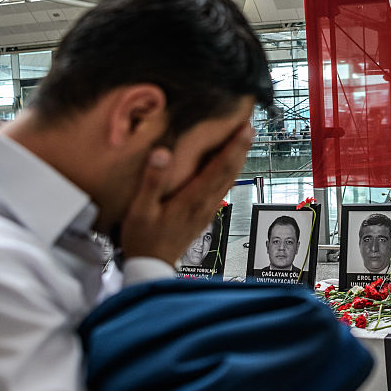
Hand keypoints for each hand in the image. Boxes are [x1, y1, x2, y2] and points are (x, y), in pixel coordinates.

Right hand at [119, 124, 252, 263]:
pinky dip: (229, 172)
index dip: (234, 146)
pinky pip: (222, 188)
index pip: (220, 167)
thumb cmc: (144, 238)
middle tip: (249, 125)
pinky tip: (229, 164)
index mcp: (193, 199)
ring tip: (244, 139)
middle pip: (230, 171)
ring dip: (238, 158)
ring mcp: (207, 209)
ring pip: (229, 179)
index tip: (245, 128)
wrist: (151, 265)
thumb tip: (162, 154)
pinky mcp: (205, 213)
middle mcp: (205, 203)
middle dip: (241, 147)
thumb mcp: (141, 210)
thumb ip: (152, 182)